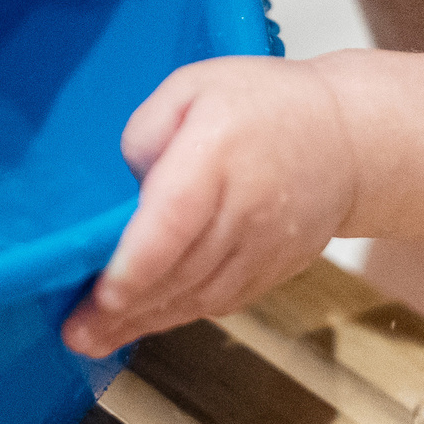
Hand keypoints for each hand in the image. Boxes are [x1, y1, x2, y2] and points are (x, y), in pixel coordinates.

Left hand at [61, 56, 359, 357]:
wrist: (347, 140)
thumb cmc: (262, 104)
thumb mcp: (194, 86)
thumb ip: (147, 129)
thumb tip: (130, 186)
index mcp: (217, 153)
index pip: (175, 220)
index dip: (137, 265)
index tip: (103, 293)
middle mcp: (245, 209)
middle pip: (181, 270)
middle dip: (124, 309)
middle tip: (76, 333)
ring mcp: (264, 248)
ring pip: (198, 297)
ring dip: (145, 321)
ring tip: (95, 338)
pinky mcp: (273, 271)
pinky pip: (220, 302)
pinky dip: (178, 315)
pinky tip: (142, 321)